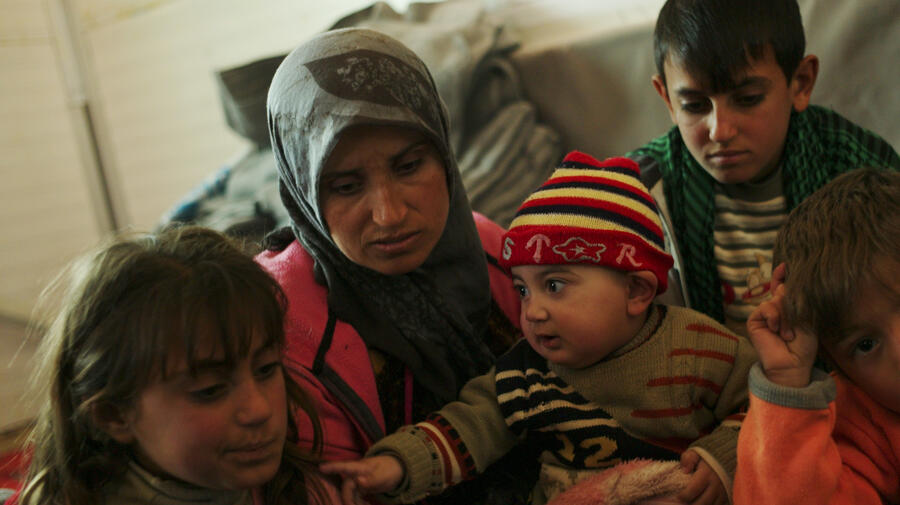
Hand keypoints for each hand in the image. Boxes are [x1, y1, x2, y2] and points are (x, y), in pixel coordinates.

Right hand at [320, 455, 404, 504]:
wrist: (397, 468)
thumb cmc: (389, 468)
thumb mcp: (384, 475)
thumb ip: (372, 479)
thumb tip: (358, 481)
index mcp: (360, 467)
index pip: (345, 467)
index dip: (332, 467)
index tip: (321, 468)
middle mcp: (356, 473)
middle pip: (347, 487)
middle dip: (348, 499)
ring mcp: (358, 480)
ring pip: (350, 494)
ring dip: (354, 503)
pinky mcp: (361, 487)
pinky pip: (355, 496)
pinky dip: (359, 503)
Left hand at [676, 451, 726, 504]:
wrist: (727, 456)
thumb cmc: (706, 456)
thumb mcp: (695, 452)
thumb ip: (688, 459)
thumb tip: (685, 470)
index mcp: (706, 474)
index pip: (693, 490)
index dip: (683, 496)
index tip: (677, 496)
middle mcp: (716, 485)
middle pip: (702, 503)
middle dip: (690, 504)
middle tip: (681, 502)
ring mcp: (723, 492)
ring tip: (690, 502)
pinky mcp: (727, 496)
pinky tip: (700, 502)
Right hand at [745, 263, 816, 387]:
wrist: (792, 364)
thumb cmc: (803, 346)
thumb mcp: (806, 320)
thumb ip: (795, 302)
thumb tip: (781, 288)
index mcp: (789, 309)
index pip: (784, 289)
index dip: (782, 277)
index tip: (785, 265)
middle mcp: (776, 310)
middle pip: (781, 292)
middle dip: (790, 305)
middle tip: (794, 325)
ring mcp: (764, 315)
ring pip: (774, 300)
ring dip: (784, 316)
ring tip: (787, 334)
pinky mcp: (754, 320)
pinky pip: (765, 307)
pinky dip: (773, 317)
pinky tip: (776, 330)